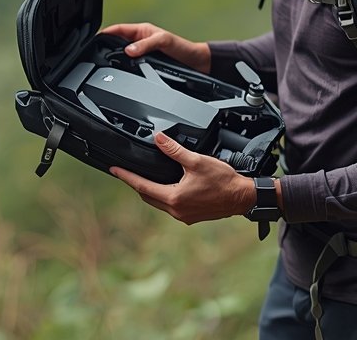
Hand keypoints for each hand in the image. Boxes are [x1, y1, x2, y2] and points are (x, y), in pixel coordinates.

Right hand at [101, 22, 210, 73]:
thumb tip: (129, 50)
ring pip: (121, 55)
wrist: (196, 63)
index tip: (93, 40)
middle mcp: (139, 41)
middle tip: (94, 55)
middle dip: (105, 47)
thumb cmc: (182, 48)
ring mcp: (141, 53)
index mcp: (142, 31)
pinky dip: (122, 68)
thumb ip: (146, 44)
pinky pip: (129, 65)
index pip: (117, 30)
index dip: (105, 33)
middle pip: (116, 43)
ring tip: (104, 65)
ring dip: (114, 59)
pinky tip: (118, 73)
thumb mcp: (164, 41)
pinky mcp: (145, 64)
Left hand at [111, 133, 255, 223]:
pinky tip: (167, 187)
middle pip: (147, 196)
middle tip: (126, 173)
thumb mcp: (197, 161)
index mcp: (174, 197)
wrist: (242, 197)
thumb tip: (158, 139)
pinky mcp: (191, 216)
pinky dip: (163, 196)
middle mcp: (176, 210)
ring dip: (150, 191)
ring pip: (158, 202)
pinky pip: (170, 206)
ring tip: (144, 178)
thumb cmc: (223, 181)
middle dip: (136, 184)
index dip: (126, 177)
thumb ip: (174, 150)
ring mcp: (183, 215)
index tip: (114, 170)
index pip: (142, 185)